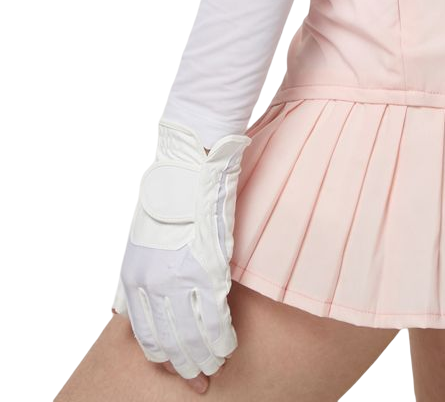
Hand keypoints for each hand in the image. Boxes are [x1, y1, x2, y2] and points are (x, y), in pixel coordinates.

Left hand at [112, 119, 251, 387]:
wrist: (189, 164)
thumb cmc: (168, 195)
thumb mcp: (136, 239)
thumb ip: (129, 278)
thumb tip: (119, 309)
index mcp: (135, 277)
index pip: (145, 334)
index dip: (162, 358)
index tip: (176, 371)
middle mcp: (153, 283)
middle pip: (167, 341)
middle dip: (184, 366)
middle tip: (199, 379)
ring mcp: (180, 277)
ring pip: (191, 334)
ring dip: (205, 355)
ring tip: (216, 365)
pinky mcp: (206, 267)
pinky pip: (213, 315)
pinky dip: (221, 335)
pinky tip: (227, 344)